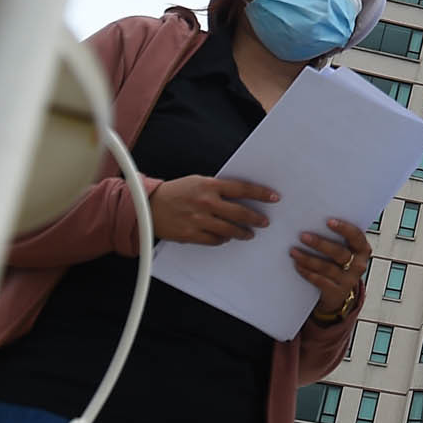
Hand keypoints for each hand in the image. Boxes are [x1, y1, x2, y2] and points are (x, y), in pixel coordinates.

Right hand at [146, 175, 275, 245]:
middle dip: (256, 218)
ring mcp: (198, 220)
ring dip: (242, 233)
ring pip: (229, 230)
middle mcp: (206, 202)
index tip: (274, 198)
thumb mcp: (198, 181)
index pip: (242, 189)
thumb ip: (218, 188)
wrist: (148, 205)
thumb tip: (240, 195)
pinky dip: (223, 240)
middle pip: (239, 213)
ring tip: (249, 234)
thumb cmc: (176, 191)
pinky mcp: (190, 234)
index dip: (261, 194)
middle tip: (264, 222)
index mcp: (210, 185)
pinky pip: (213, 240)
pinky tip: (227, 238)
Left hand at [291, 216, 369, 316]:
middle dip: (320, 244)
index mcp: (363, 249)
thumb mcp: (345, 250)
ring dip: (308, 259)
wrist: (339, 293)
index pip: (356, 236)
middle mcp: (359, 264)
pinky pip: (320, 281)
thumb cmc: (339, 264)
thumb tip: (315, 221)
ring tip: (294, 251)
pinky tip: (297, 265)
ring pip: (327, 267)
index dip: (344, 228)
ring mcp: (349, 280)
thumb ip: (338, 239)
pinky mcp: (337, 292)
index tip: (328, 221)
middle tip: (303, 236)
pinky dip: (307, 272)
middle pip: (340, 253)